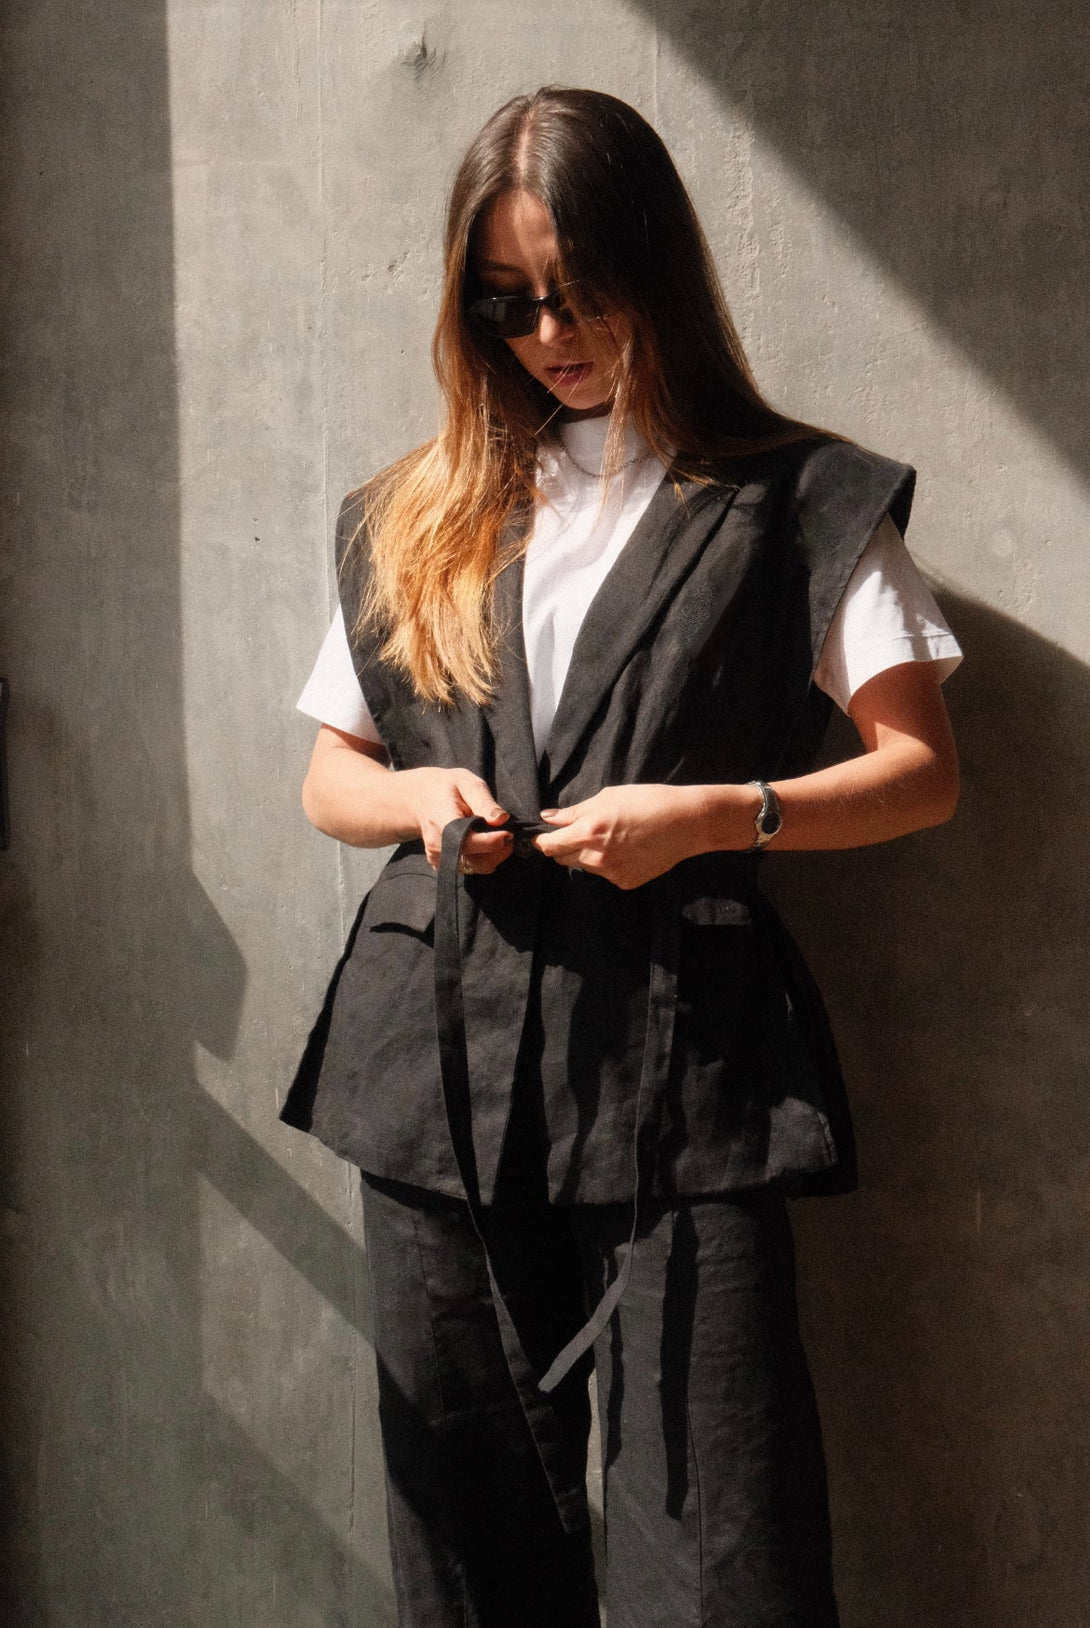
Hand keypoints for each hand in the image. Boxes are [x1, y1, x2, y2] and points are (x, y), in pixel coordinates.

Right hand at [403, 768, 512, 873]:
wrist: (424, 798)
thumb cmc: (448, 788)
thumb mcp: (468, 784)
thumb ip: (485, 802)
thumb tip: (502, 820)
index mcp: (441, 821)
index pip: (467, 840)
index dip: (492, 841)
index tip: (509, 832)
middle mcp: (436, 844)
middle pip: (475, 859)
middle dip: (499, 849)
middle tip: (508, 831)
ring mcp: (437, 858)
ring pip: (477, 868)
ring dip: (494, 855)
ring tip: (495, 834)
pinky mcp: (442, 865)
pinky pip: (471, 869)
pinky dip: (484, 859)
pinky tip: (483, 842)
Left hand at [533, 784, 714, 889]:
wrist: (686, 823)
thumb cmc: (647, 801)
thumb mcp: (607, 798)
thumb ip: (575, 812)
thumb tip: (549, 818)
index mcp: (588, 832)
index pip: (550, 846)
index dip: (543, 841)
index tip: (544, 837)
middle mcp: (595, 857)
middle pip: (563, 859)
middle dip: (565, 847)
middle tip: (582, 832)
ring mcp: (611, 873)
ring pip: (586, 866)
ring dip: (588, 855)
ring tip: (613, 837)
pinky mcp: (625, 882)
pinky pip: (607, 874)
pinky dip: (610, 863)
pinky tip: (629, 849)